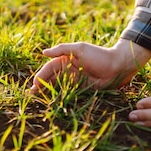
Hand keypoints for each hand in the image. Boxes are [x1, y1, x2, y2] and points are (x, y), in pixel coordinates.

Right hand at [31, 39, 150, 90]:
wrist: (118, 66)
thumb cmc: (99, 54)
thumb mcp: (80, 48)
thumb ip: (62, 49)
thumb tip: (44, 52)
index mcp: (66, 59)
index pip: (49, 68)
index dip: (40, 76)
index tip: (34, 85)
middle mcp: (68, 70)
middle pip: (51, 79)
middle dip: (41, 86)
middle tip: (31, 96)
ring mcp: (74, 80)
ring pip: (57, 86)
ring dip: (48, 92)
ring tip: (38, 100)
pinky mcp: (82, 88)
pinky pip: (68, 93)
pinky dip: (60, 97)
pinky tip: (53, 102)